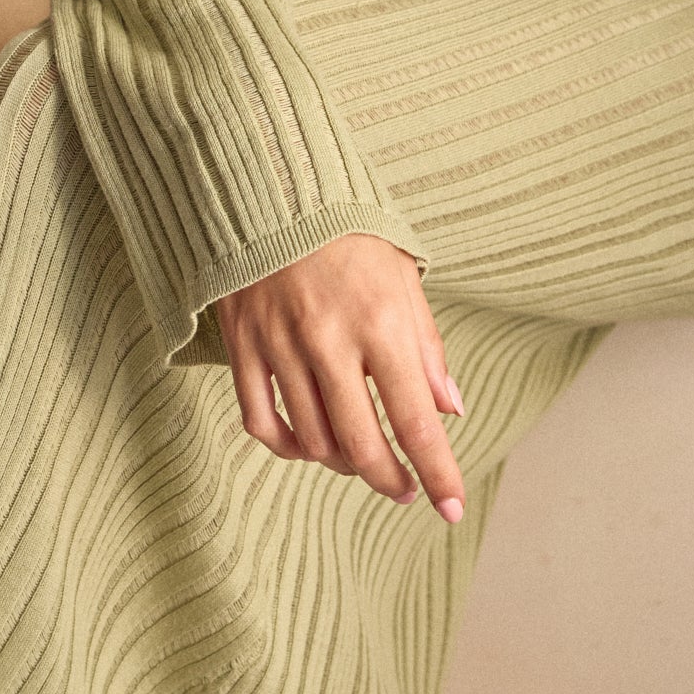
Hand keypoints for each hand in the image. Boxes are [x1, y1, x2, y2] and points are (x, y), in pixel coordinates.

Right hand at [215, 234, 467, 520]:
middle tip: (405, 489)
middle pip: (363, 446)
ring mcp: (280, 346)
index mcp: (381, 322)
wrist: (273, 185)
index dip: (437, 473)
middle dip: (391, 481)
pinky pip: (261, 422)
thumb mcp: (404, 278)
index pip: (416, 420)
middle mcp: (330, 341)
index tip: (450, 508)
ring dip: (344, 464)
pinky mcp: (242, 345)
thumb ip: (427, 347)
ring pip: (313, 441)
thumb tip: (451, 408)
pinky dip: (287, 448)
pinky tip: (307, 447)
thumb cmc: (349, 233)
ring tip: (362, 459)